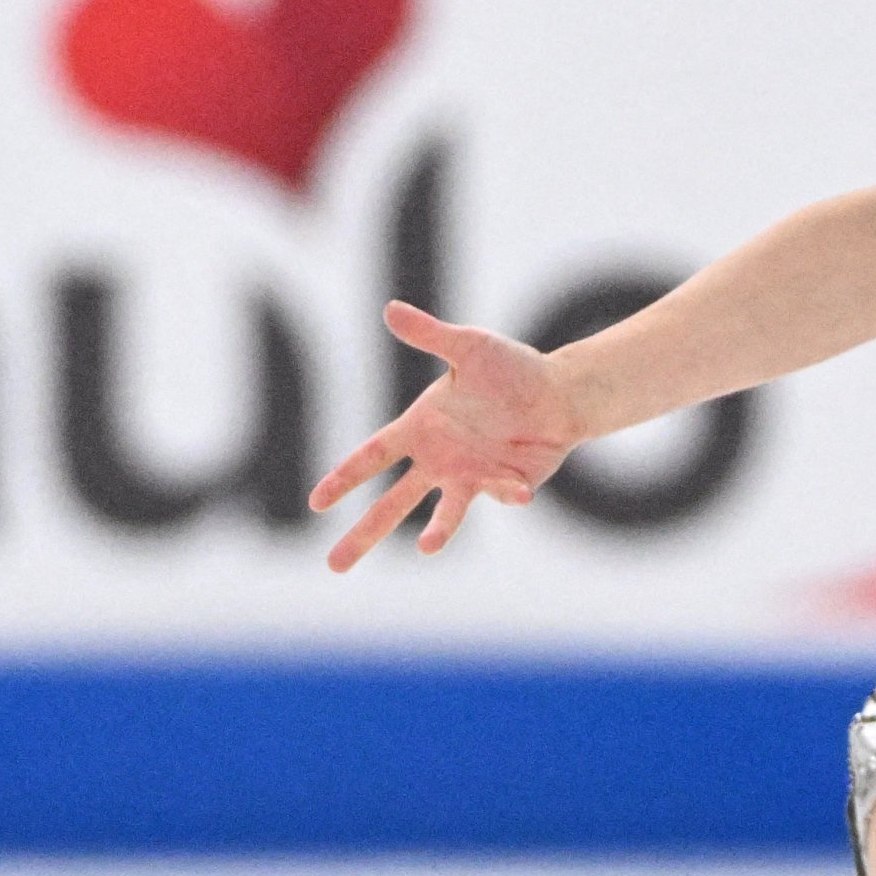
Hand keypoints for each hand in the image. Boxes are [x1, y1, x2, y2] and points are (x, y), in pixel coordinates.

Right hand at [308, 302, 582, 569]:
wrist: (558, 393)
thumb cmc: (511, 368)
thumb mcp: (468, 347)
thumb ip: (430, 335)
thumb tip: (390, 309)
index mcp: (418, 428)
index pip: (371, 457)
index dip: (344, 479)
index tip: (316, 503)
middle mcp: (437, 460)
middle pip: (390, 505)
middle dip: (362, 534)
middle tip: (334, 566)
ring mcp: (468, 478)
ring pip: (443, 515)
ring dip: (438, 532)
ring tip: (427, 549)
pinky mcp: (501, 486)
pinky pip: (500, 495)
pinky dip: (507, 494)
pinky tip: (520, 488)